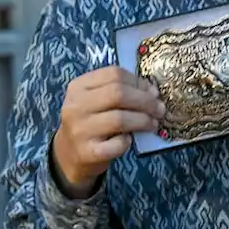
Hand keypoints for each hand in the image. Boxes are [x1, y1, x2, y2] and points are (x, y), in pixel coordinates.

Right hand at [51, 66, 164, 198]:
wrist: (69, 154)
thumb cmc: (91, 122)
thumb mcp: (98, 100)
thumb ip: (122, 91)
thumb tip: (152, 92)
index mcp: (79, 86)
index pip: (114, 74)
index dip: (138, 81)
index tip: (152, 92)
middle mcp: (75, 106)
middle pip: (118, 94)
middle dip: (145, 101)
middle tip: (159, 109)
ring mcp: (79, 130)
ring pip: (120, 119)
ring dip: (143, 121)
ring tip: (153, 124)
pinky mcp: (87, 152)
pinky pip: (117, 144)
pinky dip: (128, 142)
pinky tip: (129, 140)